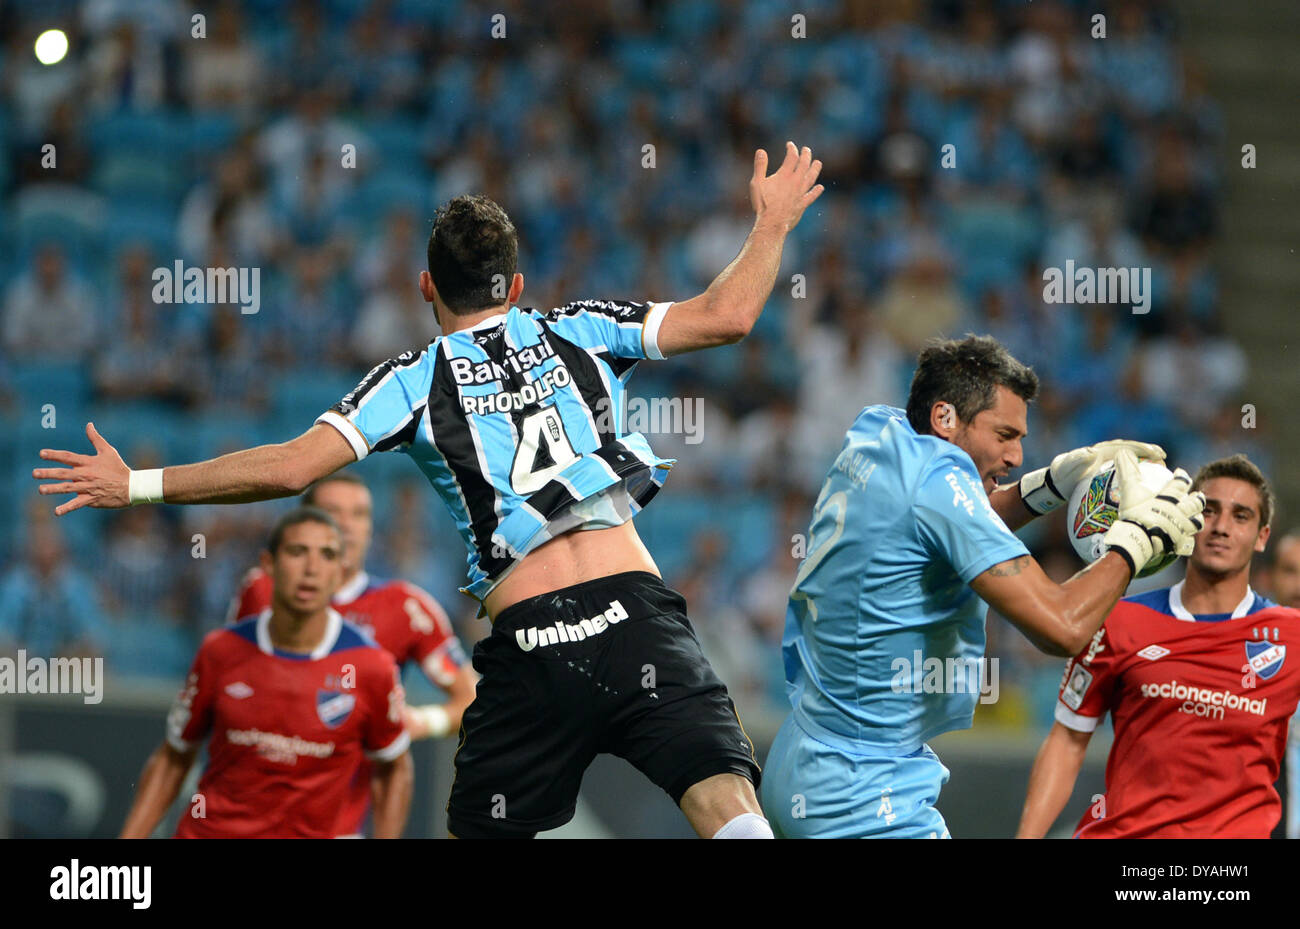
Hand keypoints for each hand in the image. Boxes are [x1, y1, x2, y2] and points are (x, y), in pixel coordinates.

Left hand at [33, 422, 130, 514]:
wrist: (132, 487)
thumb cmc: (118, 468)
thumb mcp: (108, 451)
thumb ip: (96, 438)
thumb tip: (89, 424)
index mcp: (89, 463)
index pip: (68, 457)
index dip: (55, 455)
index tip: (42, 454)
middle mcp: (86, 475)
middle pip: (64, 473)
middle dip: (48, 473)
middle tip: (35, 473)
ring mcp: (88, 488)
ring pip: (67, 488)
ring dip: (53, 489)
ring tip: (41, 490)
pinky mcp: (91, 499)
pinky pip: (77, 504)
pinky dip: (67, 508)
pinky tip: (56, 511)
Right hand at [749, 141, 823, 233]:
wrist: (772, 223)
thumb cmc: (762, 203)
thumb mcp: (756, 183)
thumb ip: (760, 166)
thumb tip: (761, 151)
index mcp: (784, 175)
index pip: (792, 157)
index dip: (792, 149)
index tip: (790, 145)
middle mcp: (795, 182)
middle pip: (804, 165)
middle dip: (806, 155)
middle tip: (806, 150)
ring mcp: (800, 194)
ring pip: (811, 178)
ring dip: (815, 169)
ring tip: (818, 163)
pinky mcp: (802, 205)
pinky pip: (811, 196)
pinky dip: (816, 191)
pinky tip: (820, 188)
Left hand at [1020, 438, 1165, 515]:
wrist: (1056, 482)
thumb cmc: (1061, 474)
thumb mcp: (1066, 466)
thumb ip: (1077, 459)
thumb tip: (1092, 453)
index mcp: (1101, 450)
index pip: (1125, 447)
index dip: (1142, 448)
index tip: (1156, 452)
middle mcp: (1107, 453)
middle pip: (1132, 449)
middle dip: (1149, 451)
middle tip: (1163, 457)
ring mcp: (1108, 461)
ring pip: (1131, 458)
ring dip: (1146, 460)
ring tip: (1161, 467)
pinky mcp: (1108, 471)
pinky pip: (1126, 469)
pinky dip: (1138, 471)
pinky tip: (1148, 480)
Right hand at [1101, 450, 1205, 575]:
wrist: (1138, 540)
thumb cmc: (1135, 515)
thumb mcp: (1129, 491)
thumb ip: (1127, 471)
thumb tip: (1122, 451)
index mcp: (1169, 498)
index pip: (1181, 483)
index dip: (1182, 477)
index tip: (1181, 473)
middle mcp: (1180, 512)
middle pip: (1195, 503)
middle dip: (1197, 498)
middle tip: (1197, 495)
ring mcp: (1181, 528)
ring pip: (1197, 522)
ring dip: (1197, 518)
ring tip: (1196, 516)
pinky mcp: (1179, 544)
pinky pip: (1188, 542)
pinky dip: (1187, 539)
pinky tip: (1184, 538)